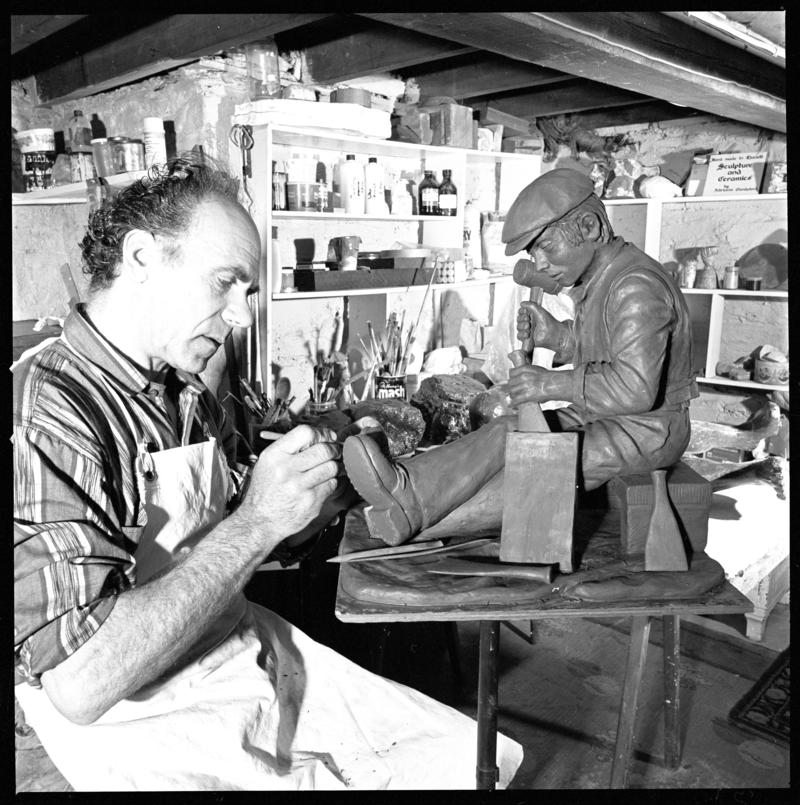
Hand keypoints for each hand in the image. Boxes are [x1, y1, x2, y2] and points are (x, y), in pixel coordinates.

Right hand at [238, 424, 340, 541]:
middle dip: (334, 449)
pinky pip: (331, 484)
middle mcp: (286, 470)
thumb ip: (290, 448)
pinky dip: (330, 482)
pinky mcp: (311, 502)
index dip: (321, 433)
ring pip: (332, 467)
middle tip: (334, 451)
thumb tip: (321, 437)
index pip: (306, 433)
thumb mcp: (268, 463)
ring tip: (329, 467)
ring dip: (334, 466)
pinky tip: (321, 483)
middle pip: (324, 449)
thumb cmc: (265, 491)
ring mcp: (300, 487)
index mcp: (274, 455)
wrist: (260, 521)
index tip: (327, 436)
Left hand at [507, 363, 551, 405]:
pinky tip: (511, 405)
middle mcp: (523, 377)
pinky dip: (513, 403)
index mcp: (525, 369)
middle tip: (512, 390)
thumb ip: (526, 371)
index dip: (512, 378)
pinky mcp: (527, 395)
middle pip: (510, 383)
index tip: (512, 381)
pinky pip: (516, 400)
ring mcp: (525, 386)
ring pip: (512, 392)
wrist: (555, 384)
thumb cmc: (548, 378)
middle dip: (511, 387)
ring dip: (512, 395)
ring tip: (514, 397)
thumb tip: (516, 374)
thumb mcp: (536, 369)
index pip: (512, 373)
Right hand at [516, 301, 562, 351]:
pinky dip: (522, 334)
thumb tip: (522, 303)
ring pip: (518, 327)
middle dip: (522, 319)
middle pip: (518, 319)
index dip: (522, 312)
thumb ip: (530, 305)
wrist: (553, 334)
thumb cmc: (549, 323)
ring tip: (528, 327)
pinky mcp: (527, 338)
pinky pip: (519, 336)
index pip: (521, 312)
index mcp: (531, 315)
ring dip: (522, 327)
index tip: (526, 312)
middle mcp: (529, 322)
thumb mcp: (539, 311)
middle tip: (528, 320)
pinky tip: (527, 334)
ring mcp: (527, 330)